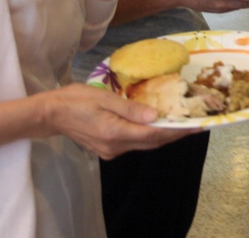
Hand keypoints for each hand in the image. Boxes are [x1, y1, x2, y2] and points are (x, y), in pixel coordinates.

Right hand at [41, 84, 193, 159]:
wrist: (52, 114)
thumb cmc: (77, 100)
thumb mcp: (104, 98)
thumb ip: (130, 108)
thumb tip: (154, 116)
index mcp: (114, 132)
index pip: (152, 135)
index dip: (176, 131)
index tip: (196, 126)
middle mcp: (115, 146)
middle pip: (152, 142)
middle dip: (175, 134)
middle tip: (196, 124)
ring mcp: (111, 150)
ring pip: (145, 144)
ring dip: (164, 135)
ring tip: (183, 124)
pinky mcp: (109, 149)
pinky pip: (135, 143)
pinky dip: (150, 135)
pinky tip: (159, 125)